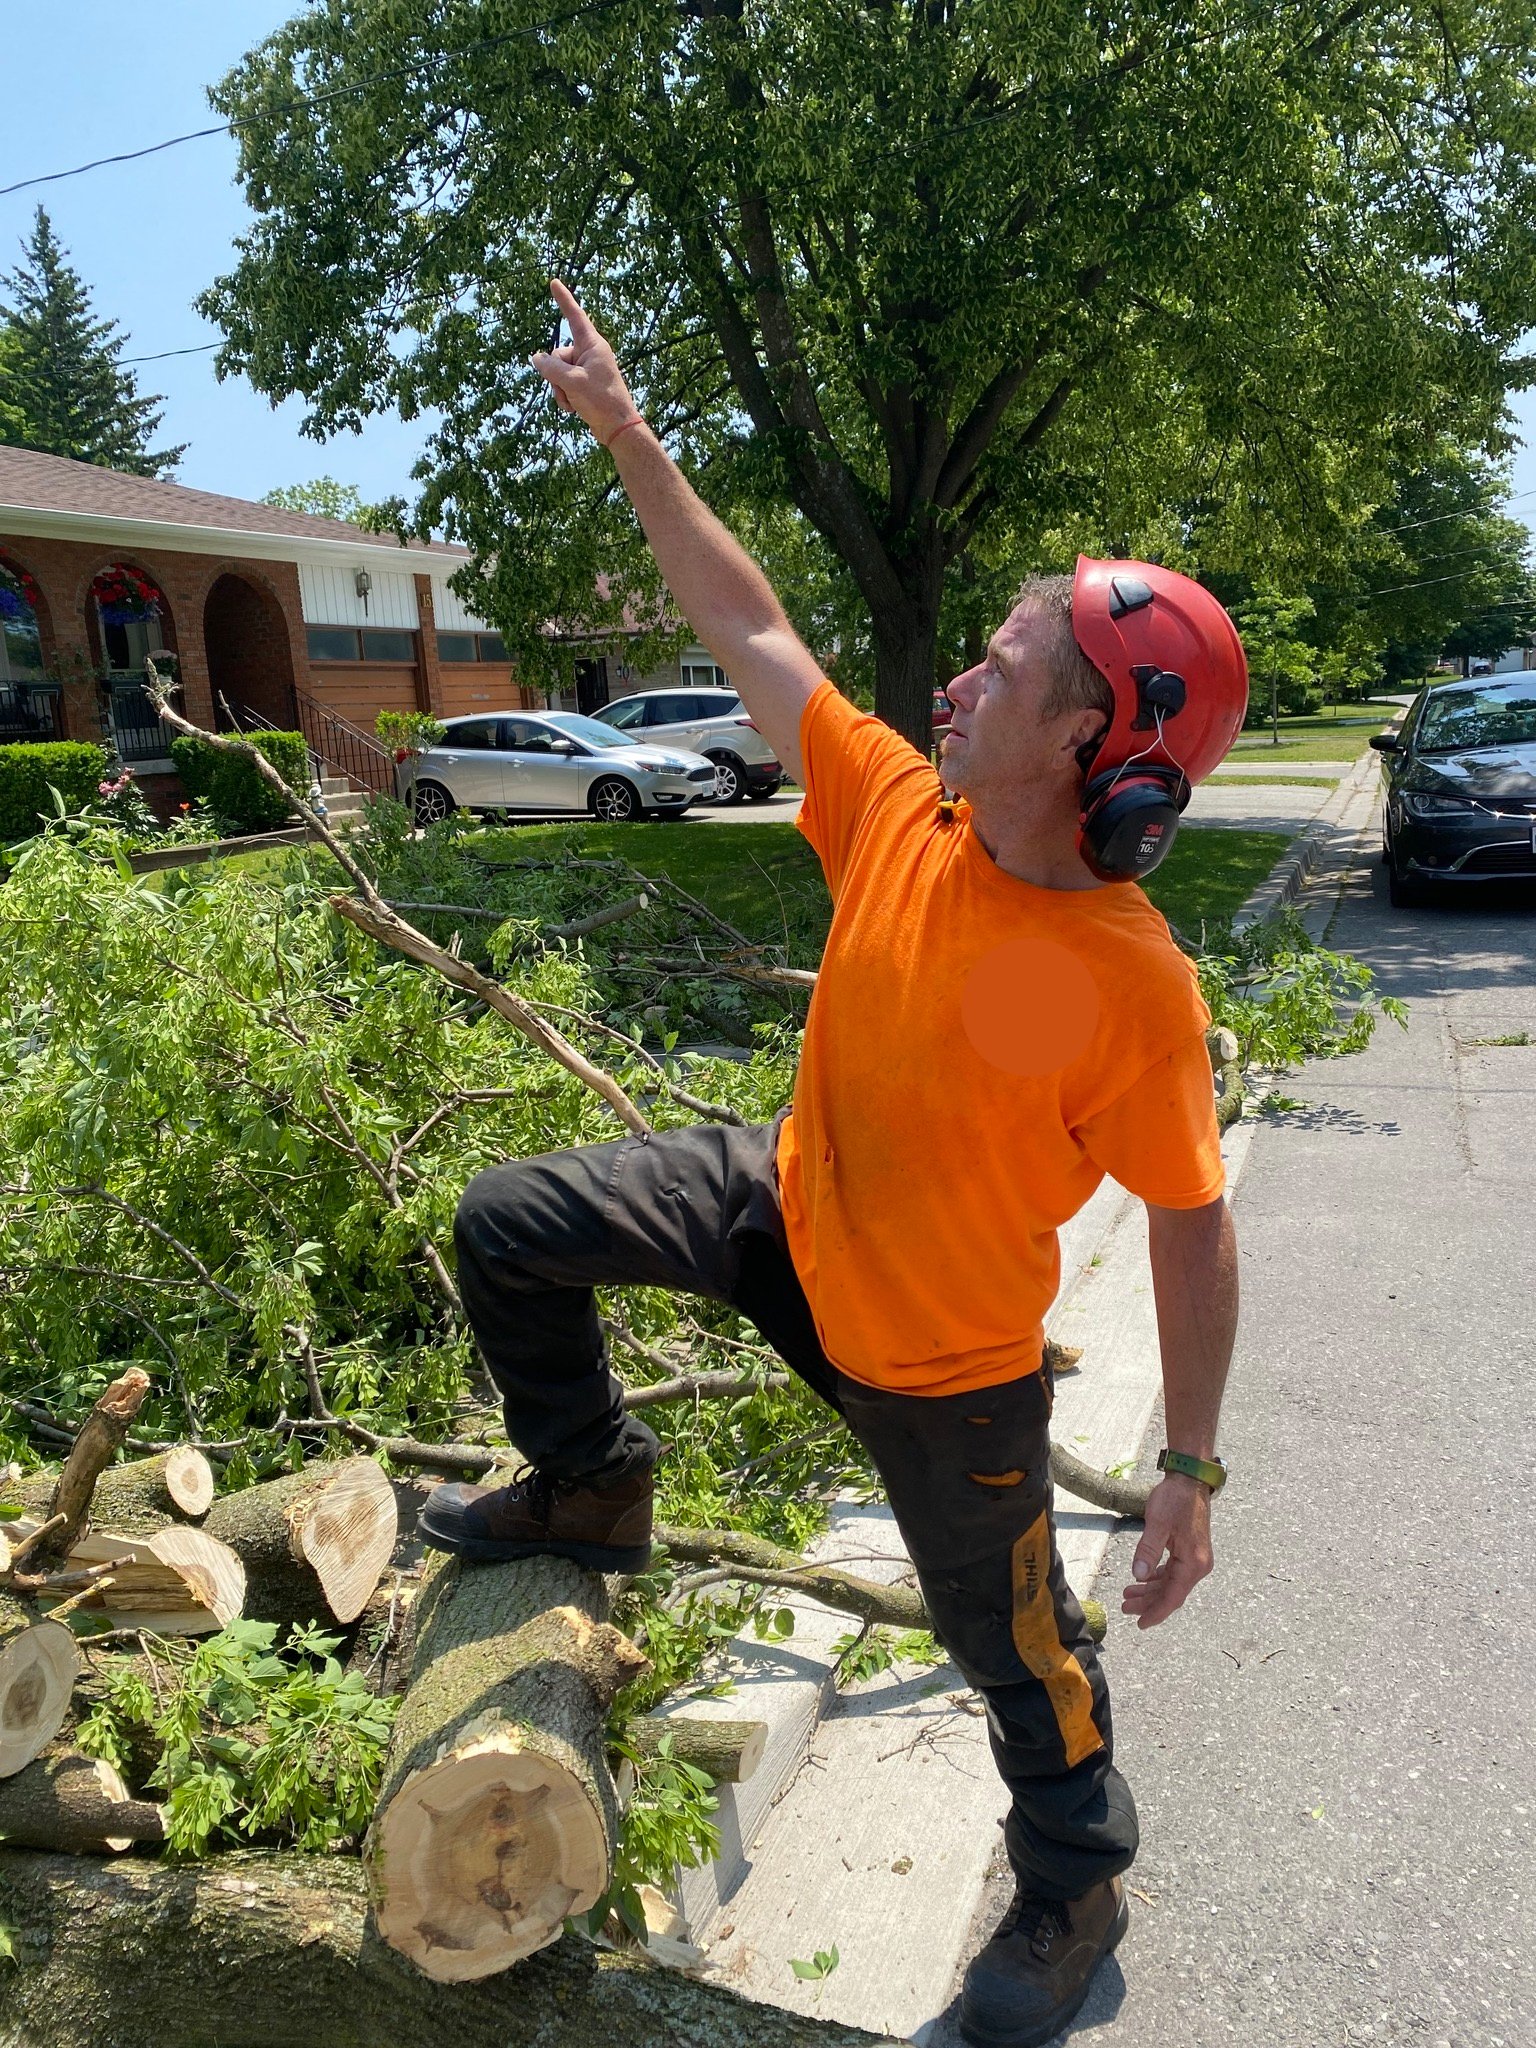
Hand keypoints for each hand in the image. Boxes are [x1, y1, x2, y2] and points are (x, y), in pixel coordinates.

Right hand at [530, 278, 642, 446]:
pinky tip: (574, 409)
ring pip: (557, 373)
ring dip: (560, 390)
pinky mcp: (584, 384)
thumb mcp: (572, 382)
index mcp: (593, 345)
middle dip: (556, 374)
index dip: (564, 299)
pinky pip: (563, 385)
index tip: (554, 282)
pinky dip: (564, 397)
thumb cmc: (601, 401)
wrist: (617, 428)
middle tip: (571, 389)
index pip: (574, 317)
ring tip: (574, 402)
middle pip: (557, 354)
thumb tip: (536, 358)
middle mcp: (590, 353)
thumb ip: (551, 368)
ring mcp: (586, 369)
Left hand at [1120, 1474, 1212, 1628]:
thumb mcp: (1157, 1524)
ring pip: (1170, 1584)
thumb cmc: (1175, 1499)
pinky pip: (1172, 1572)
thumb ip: (1148, 1551)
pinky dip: (1157, 1578)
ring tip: (1128, 1596)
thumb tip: (1139, 1576)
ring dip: (1150, 1591)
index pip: (1173, 1597)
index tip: (1140, 1624)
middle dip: (1148, 1603)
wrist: (1190, 1480)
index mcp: (1192, 1563)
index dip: (1156, 1612)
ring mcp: (1195, 1559)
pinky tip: (1143, 1580)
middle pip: (1171, 1593)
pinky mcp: (1189, 1551)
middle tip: (1125, 1607)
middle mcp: (1198, 1565)